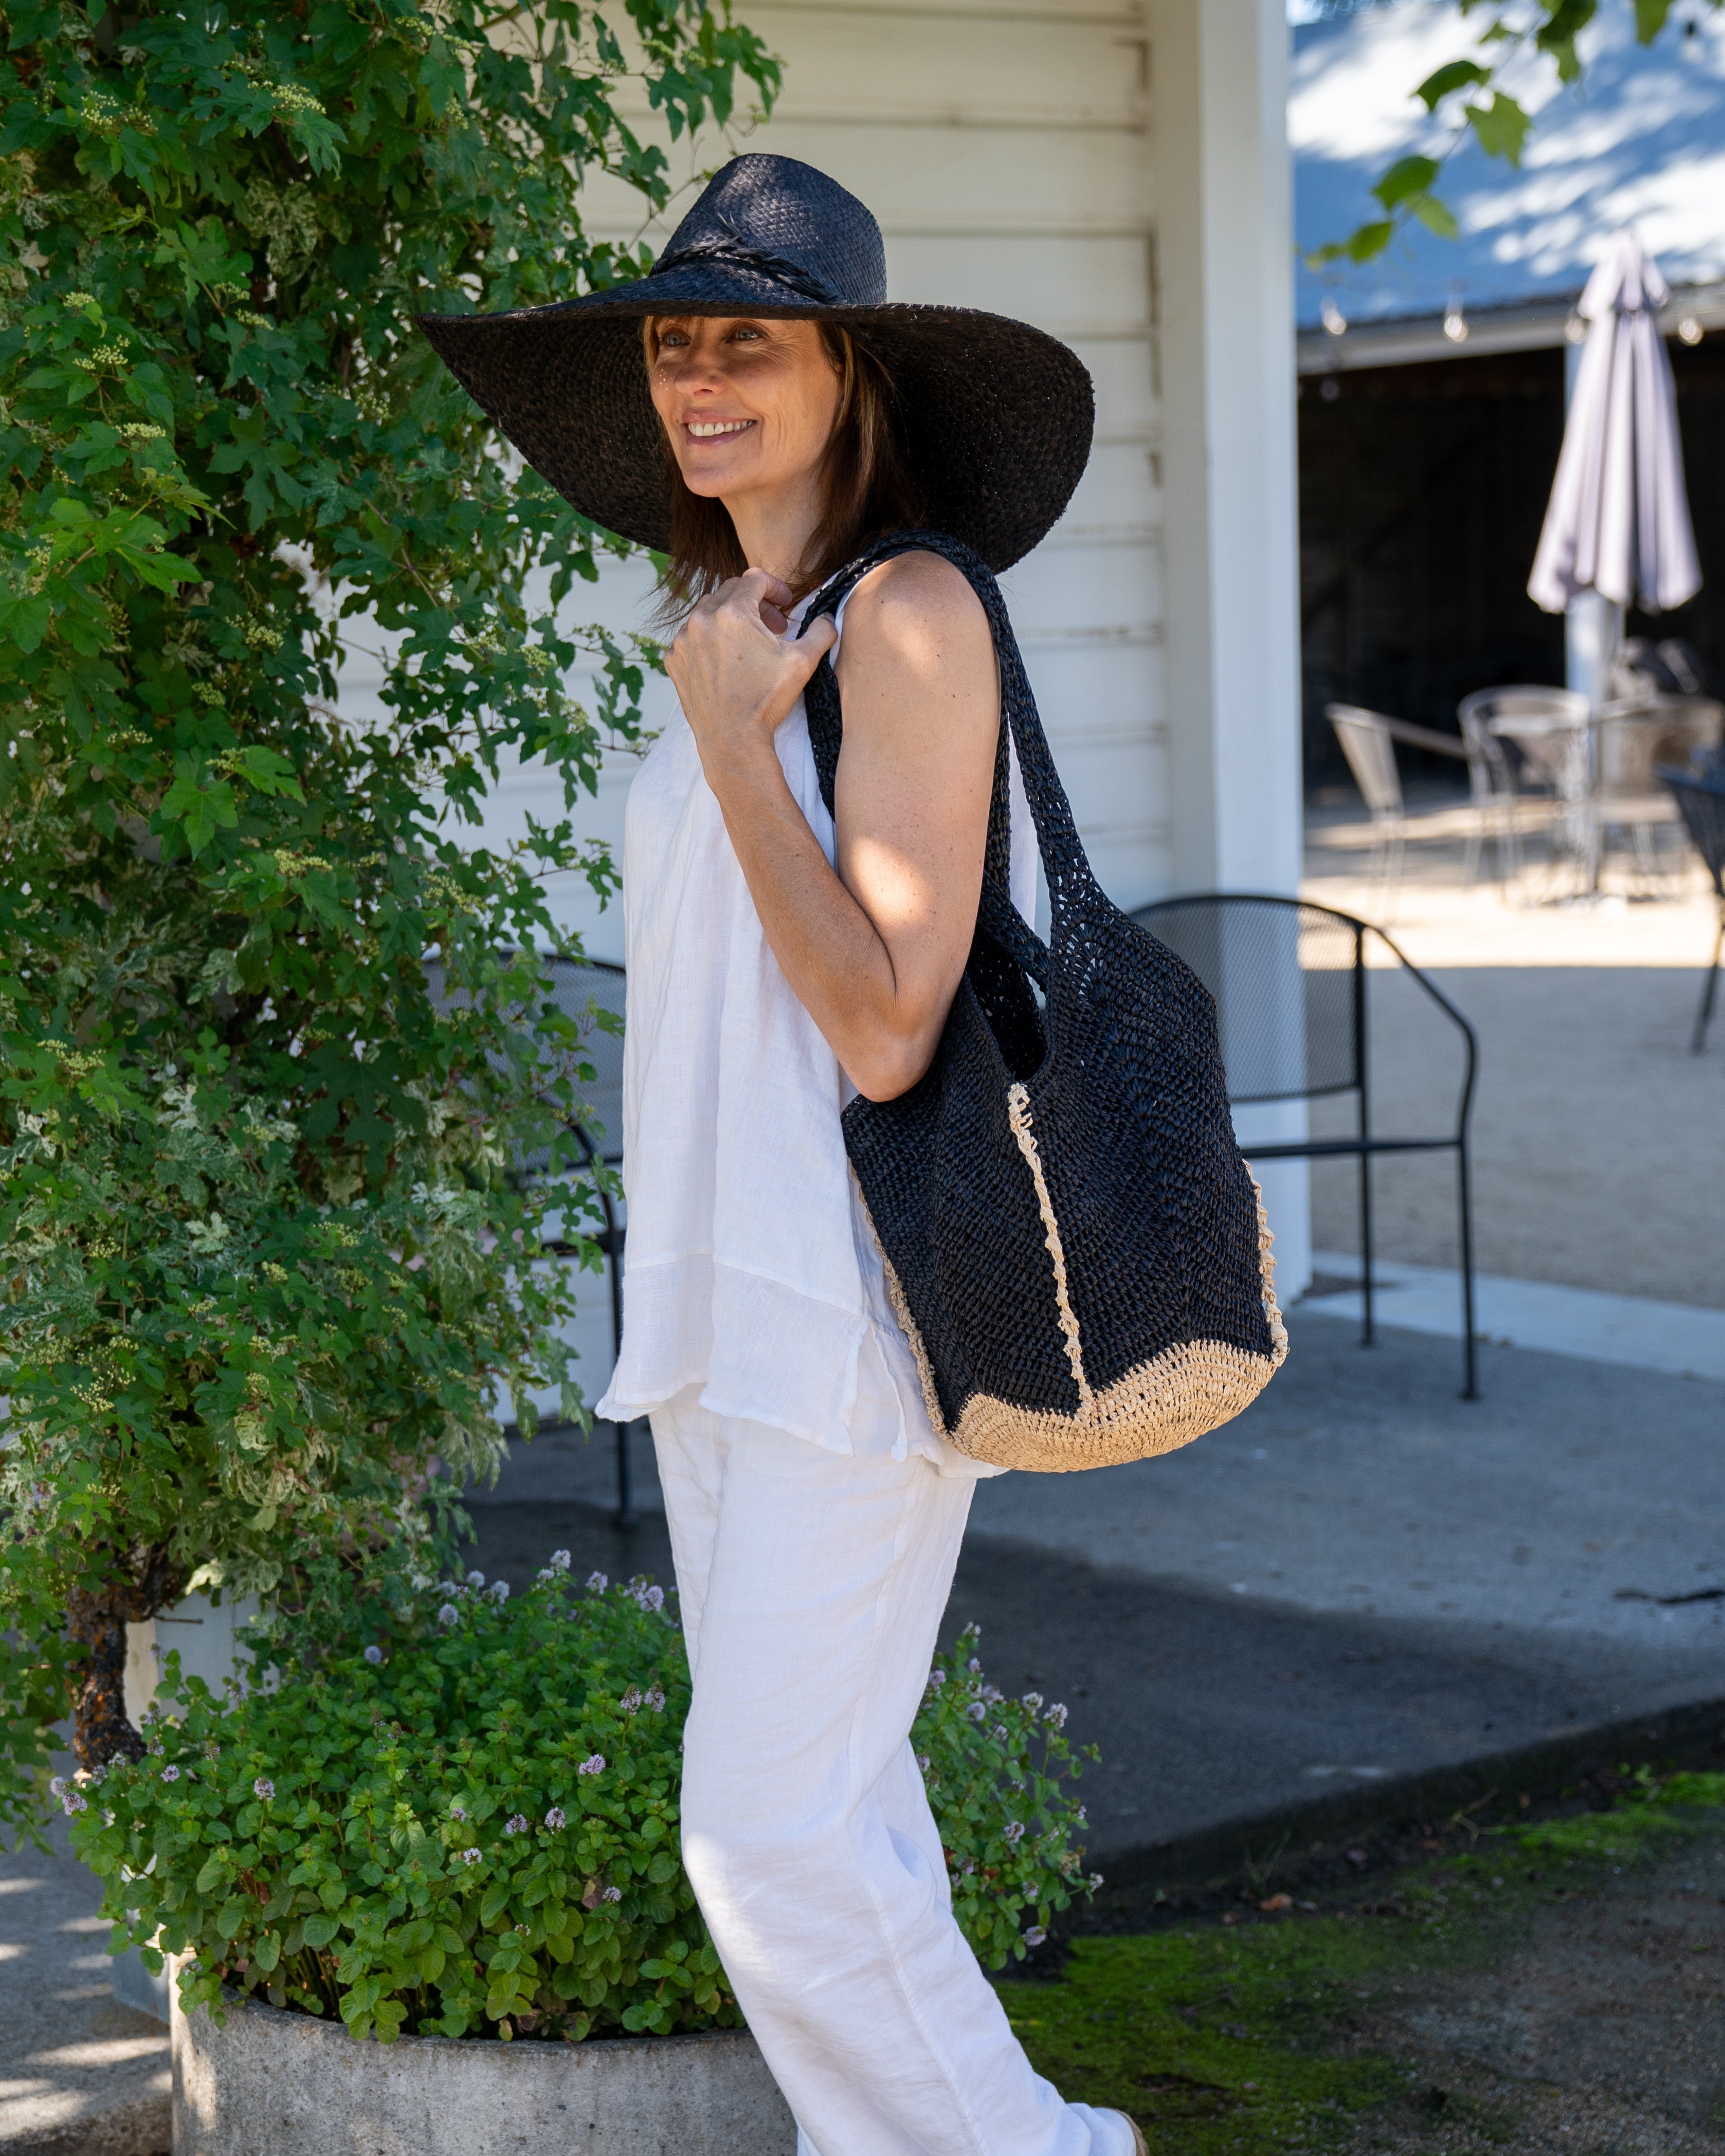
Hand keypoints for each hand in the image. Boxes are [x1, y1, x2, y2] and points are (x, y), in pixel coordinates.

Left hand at [665, 569, 839, 787]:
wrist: (732, 741)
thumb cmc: (766, 702)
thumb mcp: (803, 662)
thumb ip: (821, 631)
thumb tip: (826, 618)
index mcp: (733, 613)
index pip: (755, 578)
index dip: (775, 587)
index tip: (785, 603)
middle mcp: (702, 620)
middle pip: (731, 591)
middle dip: (755, 603)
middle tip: (774, 626)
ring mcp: (683, 640)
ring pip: (709, 612)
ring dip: (731, 618)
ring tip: (750, 642)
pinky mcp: (674, 660)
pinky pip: (691, 636)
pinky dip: (709, 639)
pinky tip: (727, 658)